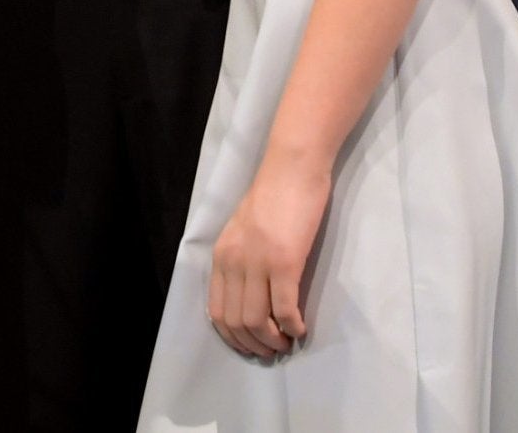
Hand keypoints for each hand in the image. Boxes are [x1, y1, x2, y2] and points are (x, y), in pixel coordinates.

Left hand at [208, 153, 331, 359]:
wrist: (292, 168)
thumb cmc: (273, 196)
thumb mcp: (243, 230)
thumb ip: (241, 260)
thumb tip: (250, 296)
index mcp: (221, 255)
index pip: (217, 312)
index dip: (233, 337)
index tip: (250, 345)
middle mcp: (234, 262)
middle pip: (236, 321)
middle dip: (254, 344)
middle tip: (273, 349)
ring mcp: (258, 262)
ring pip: (257, 320)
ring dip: (272, 340)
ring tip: (286, 341)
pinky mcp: (285, 261)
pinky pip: (284, 308)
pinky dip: (292, 326)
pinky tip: (300, 328)